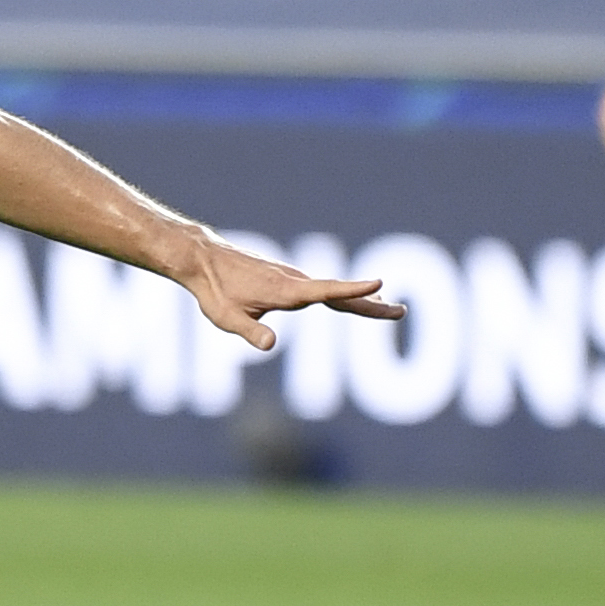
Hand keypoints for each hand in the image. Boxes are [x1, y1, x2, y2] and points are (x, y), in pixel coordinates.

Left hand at [182, 237, 399, 350]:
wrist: (203, 259)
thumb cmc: (213, 291)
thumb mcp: (226, 319)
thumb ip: (249, 332)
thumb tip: (270, 345)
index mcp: (285, 291)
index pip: (327, 291)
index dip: (353, 290)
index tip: (380, 284)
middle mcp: (295, 281)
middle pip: (340, 295)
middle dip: (371, 304)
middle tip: (401, 313)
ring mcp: (293, 278)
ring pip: (334, 291)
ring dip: (362, 300)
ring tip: (389, 307)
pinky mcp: (288, 279)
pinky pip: (323, 289)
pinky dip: (344, 295)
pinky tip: (349, 300)